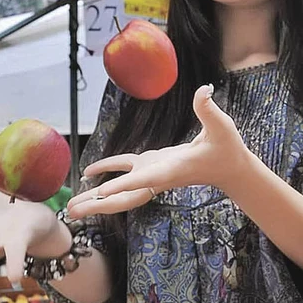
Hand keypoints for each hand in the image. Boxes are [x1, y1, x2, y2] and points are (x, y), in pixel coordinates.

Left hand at [67, 84, 249, 218]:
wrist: (231, 168)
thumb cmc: (228, 148)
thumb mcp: (222, 127)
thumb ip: (208, 109)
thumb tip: (204, 89)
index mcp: (173, 170)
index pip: (145, 179)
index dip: (123, 185)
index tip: (102, 193)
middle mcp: (159, 176)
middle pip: (126, 197)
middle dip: (100, 205)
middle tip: (73, 213)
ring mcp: (155, 172)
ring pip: (121, 189)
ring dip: (97, 198)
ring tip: (71, 207)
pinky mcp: (154, 165)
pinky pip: (124, 170)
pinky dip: (106, 171)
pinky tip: (88, 174)